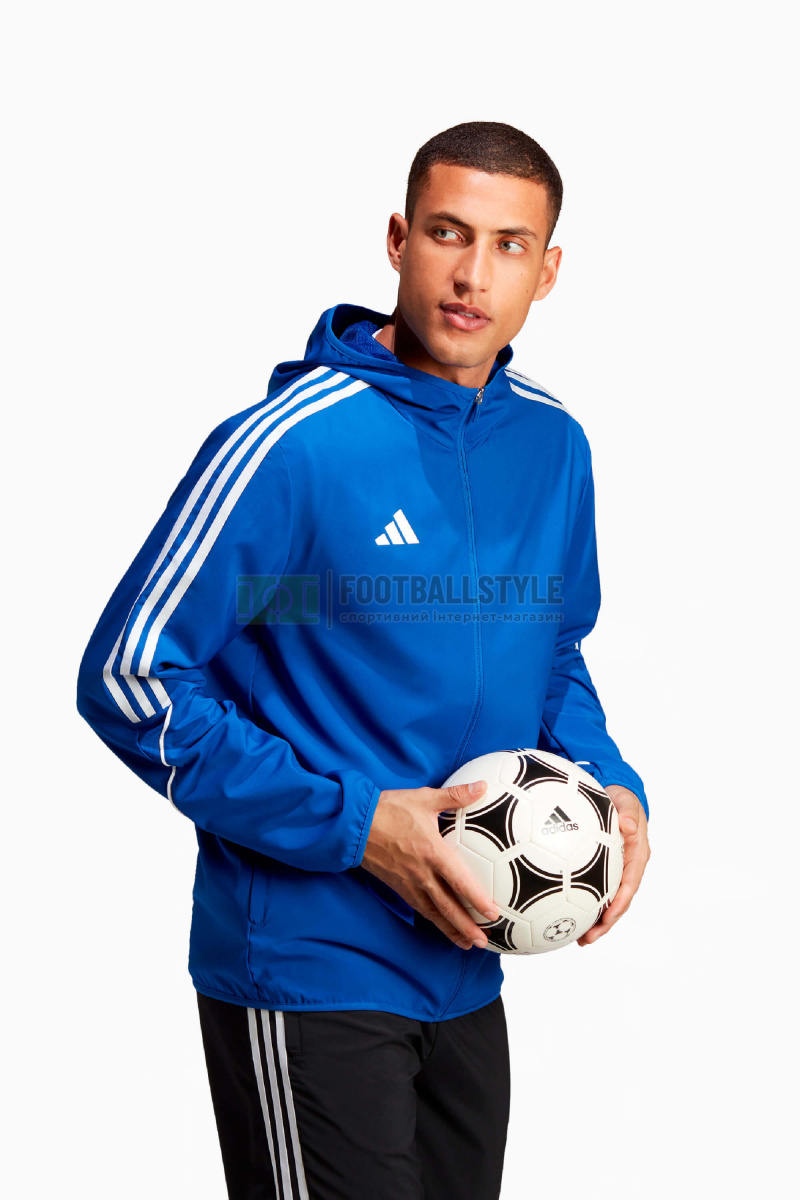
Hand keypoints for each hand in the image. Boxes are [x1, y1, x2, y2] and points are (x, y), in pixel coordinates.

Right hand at [361, 781, 499, 949]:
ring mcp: (408, 883)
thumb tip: (481, 787)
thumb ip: (455, 796)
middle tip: (483, 942)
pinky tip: (441, 926)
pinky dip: (433, 921)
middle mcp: (421, 874)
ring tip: (467, 944)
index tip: (493, 913)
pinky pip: (419, 908)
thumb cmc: (389, 810)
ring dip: (451, 930)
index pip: (459, 882)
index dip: (477, 900)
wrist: (354, 825)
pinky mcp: (397, 887)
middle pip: (447, 907)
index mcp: (432, 853)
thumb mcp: (424, 798)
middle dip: (466, 927)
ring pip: (433, 913)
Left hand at [578, 785, 649, 945]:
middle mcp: (628, 868)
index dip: (619, 905)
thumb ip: (628, 812)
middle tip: (587, 939)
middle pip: (619, 902)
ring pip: (607, 901)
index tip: (607, 918)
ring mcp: (616, 871)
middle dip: (605, 923)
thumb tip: (627, 825)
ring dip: (595, 920)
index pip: (630, 885)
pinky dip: (582, 902)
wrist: (618, 795)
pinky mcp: (603, 870)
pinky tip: (564, 912)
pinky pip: (593, 889)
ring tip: (577, 938)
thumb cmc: (623, 798)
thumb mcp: (627, 802)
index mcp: (638, 856)